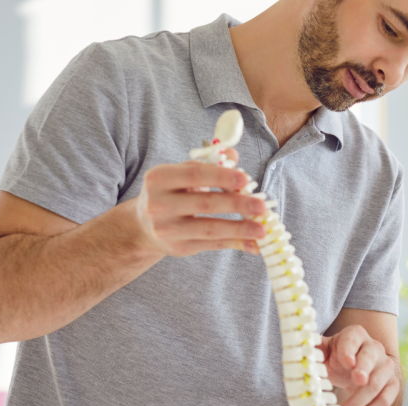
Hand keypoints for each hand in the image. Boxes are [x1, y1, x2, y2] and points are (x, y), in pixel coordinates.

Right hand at [132, 149, 268, 256]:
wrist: (145, 225)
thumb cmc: (173, 193)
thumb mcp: (184, 174)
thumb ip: (210, 164)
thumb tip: (232, 155)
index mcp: (159, 178)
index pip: (194, 174)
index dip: (221, 177)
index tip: (245, 180)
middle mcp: (158, 204)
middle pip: (204, 203)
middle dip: (236, 204)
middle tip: (261, 206)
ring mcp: (167, 229)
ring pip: (209, 229)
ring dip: (239, 229)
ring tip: (262, 229)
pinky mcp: (178, 248)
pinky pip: (212, 245)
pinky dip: (236, 244)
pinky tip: (254, 244)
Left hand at [318, 325, 400, 405]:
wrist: (354, 366)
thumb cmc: (336, 357)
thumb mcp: (324, 350)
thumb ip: (315, 349)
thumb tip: (303, 348)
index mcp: (355, 335)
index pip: (353, 339)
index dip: (349, 350)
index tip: (346, 362)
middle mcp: (374, 348)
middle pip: (370, 358)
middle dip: (363, 370)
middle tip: (356, 381)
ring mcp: (385, 366)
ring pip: (378, 383)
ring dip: (361, 402)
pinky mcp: (392, 384)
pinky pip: (385, 400)